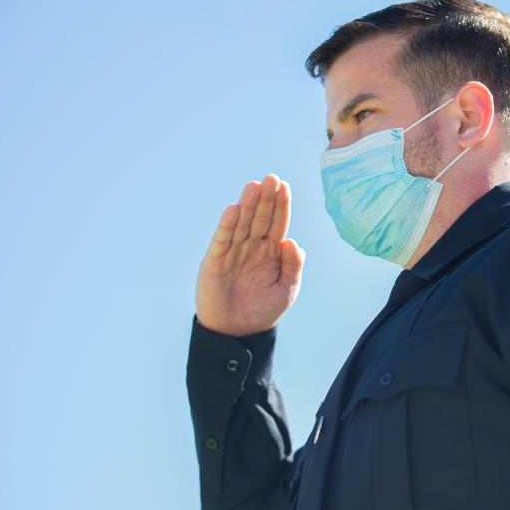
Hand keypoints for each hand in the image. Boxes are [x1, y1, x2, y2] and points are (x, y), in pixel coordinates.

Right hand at [195, 174, 305, 336]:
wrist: (237, 331)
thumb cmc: (264, 309)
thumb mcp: (286, 289)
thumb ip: (292, 266)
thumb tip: (293, 241)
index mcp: (272, 251)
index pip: (278, 223)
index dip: (281, 205)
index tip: (284, 187)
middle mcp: (253, 246)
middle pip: (260, 218)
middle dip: (266, 199)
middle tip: (271, 178)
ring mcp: (234, 251)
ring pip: (242, 223)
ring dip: (248, 205)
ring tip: (254, 186)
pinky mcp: (215, 260)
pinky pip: (223, 239)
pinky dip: (228, 225)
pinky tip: (234, 209)